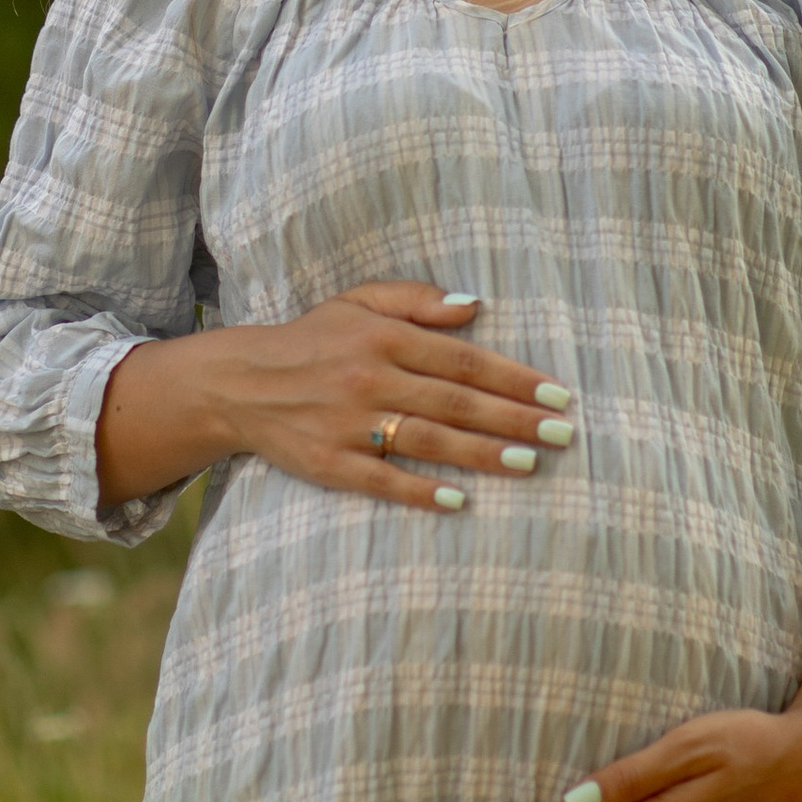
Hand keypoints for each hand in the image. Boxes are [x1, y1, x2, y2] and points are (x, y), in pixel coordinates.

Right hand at [98, 282, 569, 514]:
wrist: (239, 381)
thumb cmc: (313, 339)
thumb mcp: (358, 301)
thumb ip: (417, 300)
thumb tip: (475, 305)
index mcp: (381, 338)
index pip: (461, 360)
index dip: (512, 378)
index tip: (557, 394)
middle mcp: (368, 379)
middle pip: (454, 403)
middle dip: (513, 419)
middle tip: (562, 434)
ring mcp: (348, 424)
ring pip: (427, 441)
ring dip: (481, 454)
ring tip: (528, 464)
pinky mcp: (329, 463)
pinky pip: (382, 481)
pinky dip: (420, 492)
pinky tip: (460, 501)